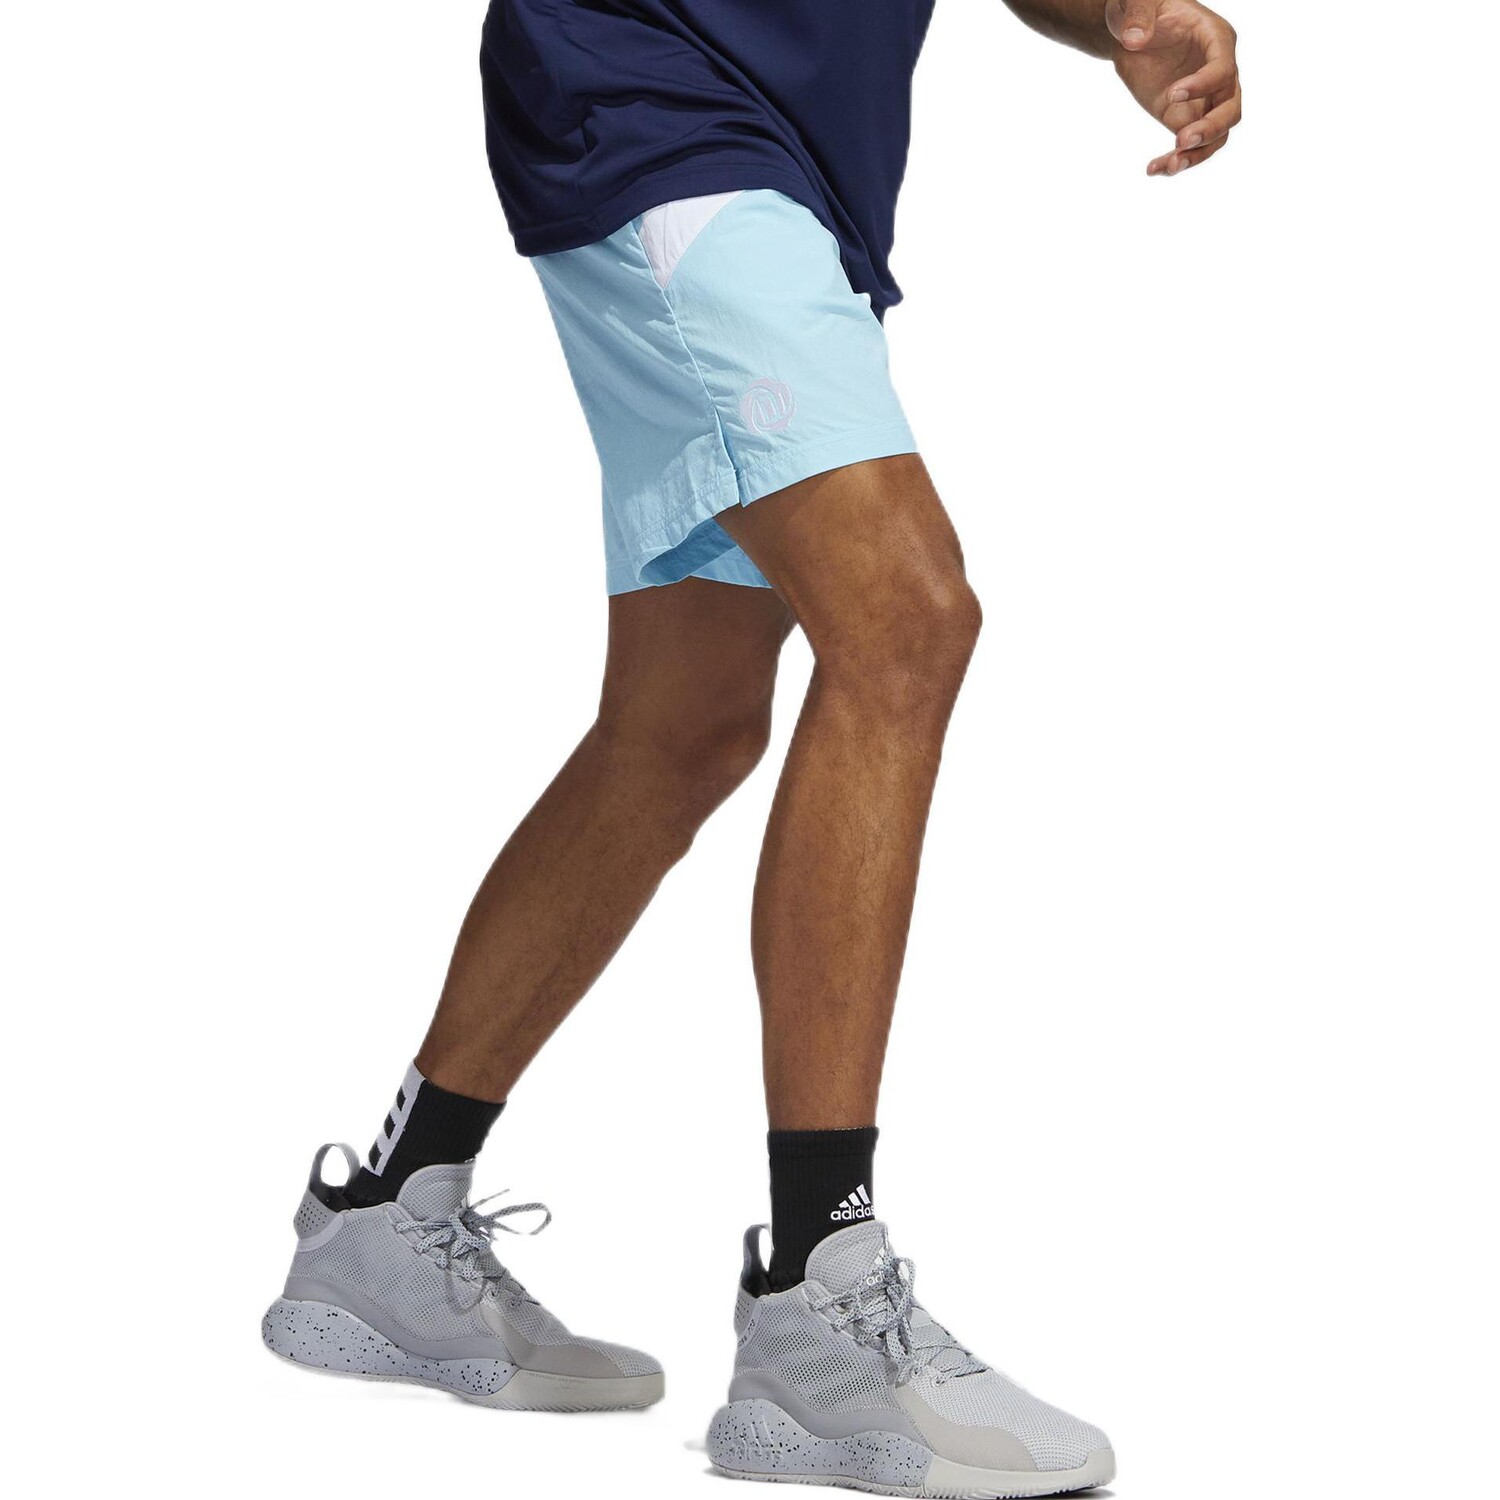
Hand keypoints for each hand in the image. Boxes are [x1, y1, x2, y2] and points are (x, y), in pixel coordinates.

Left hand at [1106, 0, 1240, 175]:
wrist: (1130, 34)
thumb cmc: (1142, 10)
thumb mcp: (1137, 3)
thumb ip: (1138, 15)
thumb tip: (1133, 40)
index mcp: (1216, 40)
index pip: (1224, 68)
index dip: (1204, 84)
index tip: (1172, 94)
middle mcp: (1219, 73)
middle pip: (1231, 108)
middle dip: (1211, 127)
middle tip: (1182, 140)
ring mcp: (1205, 99)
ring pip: (1217, 134)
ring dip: (1198, 154)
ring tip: (1170, 166)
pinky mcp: (1185, 117)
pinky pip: (1191, 145)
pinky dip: (1175, 160)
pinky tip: (1154, 169)